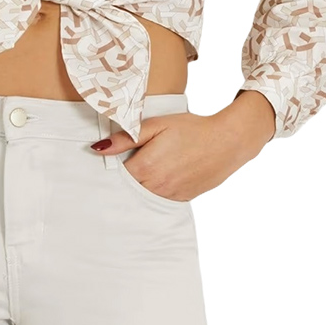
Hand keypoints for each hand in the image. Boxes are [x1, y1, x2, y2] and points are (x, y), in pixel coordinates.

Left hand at [90, 98, 272, 200]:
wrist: (227, 141)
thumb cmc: (191, 128)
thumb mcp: (157, 125)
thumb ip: (127, 138)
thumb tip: (98, 148)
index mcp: (146, 167)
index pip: (115, 176)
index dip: (110, 168)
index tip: (107, 160)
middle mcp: (156, 186)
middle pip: (128, 189)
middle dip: (123, 179)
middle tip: (123, 166)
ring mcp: (170, 195)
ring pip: (143, 197)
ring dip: (139, 187)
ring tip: (144, 170)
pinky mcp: (182, 199)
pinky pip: (160, 199)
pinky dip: (155, 191)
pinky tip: (160, 177)